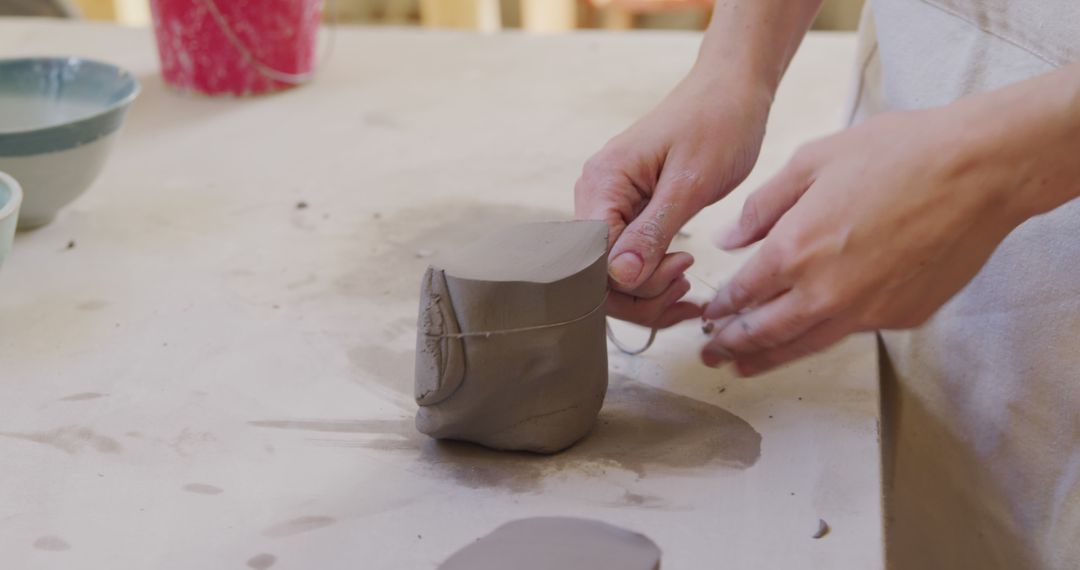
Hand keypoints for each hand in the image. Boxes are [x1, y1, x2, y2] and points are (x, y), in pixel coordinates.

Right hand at [575, 71, 771, 327]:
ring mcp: (609, 205)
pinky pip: (628, 259)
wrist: (732, 91)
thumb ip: (652, 231)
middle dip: (642, 295)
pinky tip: (681, 277)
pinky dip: (654, 277)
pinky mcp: (629, 211)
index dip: (633, 282)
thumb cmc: (717, 124)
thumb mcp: (690, 183)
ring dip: (649, 291)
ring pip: (613, 274)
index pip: (594, 260)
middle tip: (687, 285)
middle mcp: (595, 195)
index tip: (681, 269)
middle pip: (598, 275)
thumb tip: (620, 277)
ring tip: (688, 281)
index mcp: (602, 183)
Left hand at [701, 107, 1029, 374]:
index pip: (741, 294)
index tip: (709, 315)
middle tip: (711, 354)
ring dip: (769, 358)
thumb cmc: (897, 152)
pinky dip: (824, 336)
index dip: (720, 308)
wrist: (978, 169)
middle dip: (731, 346)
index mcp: (794, 250)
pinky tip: (812, 333)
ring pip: (805, 346)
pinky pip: (852, 332)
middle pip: (764, 333)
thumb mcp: (812, 161)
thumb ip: (762, 207)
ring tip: (745, 366)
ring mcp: (866, 310)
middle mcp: (824, 292)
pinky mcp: (902, 317)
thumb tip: (728, 240)